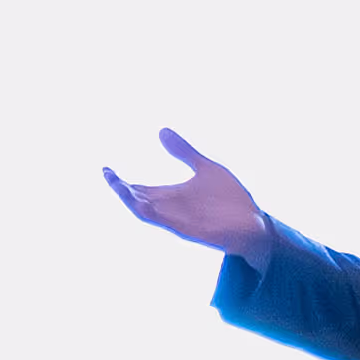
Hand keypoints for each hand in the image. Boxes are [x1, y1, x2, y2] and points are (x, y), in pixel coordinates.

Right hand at [101, 133, 274, 267]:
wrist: (253, 224)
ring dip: (129, 200)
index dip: (121, 181)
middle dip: (120, 188)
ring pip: (144, 212)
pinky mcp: (187, 229)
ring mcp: (177, 219)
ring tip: (117, 184)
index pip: (138, 189)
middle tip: (108, 174)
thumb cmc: (231, 200)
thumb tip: (161, 131)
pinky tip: (141, 200)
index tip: (106, 169)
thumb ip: (184, 151)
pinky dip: (151, 212)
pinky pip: (164, 221)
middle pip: (136, 199)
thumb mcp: (205, 167)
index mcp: (171, 195)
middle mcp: (169, 208)